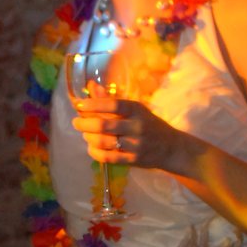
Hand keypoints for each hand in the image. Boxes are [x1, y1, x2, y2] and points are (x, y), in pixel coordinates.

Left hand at [70, 90, 186, 171]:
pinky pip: (108, 158)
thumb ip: (111, 100)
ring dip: (89, 138)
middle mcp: (137, 126)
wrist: (170, 147)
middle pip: (104, 125)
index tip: (80, 105)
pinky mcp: (133, 160)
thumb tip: (91, 87)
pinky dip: (95, 153)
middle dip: (85, 124)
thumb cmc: (148, 125)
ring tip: (85, 134)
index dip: (93, 104)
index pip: (113, 104)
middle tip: (76, 122)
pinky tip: (91, 148)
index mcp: (137, 110)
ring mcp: (135, 145)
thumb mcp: (135, 109)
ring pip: (104, 142)